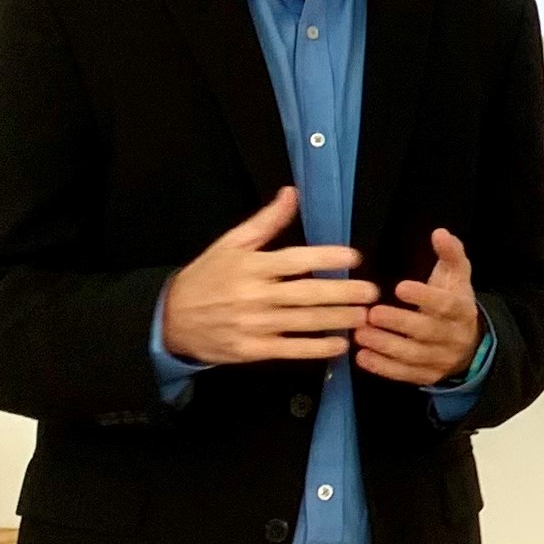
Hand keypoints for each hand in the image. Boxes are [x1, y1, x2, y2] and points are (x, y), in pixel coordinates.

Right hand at [160, 188, 376, 366]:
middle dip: (343, 293)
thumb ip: (265, 222)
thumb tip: (292, 193)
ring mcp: (253, 324)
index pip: (295, 260)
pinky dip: (316, 348)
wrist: (170, 318)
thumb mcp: (231, 244)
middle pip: (306, 294)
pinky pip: (290, 349)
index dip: (327, 257)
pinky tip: (339, 345)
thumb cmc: (207, 277)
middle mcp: (254, 295)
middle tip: (372, 292)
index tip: (354, 256)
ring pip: (303, 322)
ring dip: (337, 320)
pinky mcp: (252, 350)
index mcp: (251, 265)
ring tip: (364, 316)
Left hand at [354, 225, 482, 388]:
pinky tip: (362, 357)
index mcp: (462, 309)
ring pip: (414, 355)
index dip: (424, 297)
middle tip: (370, 314)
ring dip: (385, 346)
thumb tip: (440, 232)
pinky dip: (383, 367)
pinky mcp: (427, 375)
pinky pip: (405, 374)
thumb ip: (450, 253)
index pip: (445, 304)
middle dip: (398, 323)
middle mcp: (454, 336)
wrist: (470, 344)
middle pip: (427, 331)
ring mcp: (441, 359)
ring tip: (360, 334)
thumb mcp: (457, 276)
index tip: (400, 287)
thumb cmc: (454, 301)